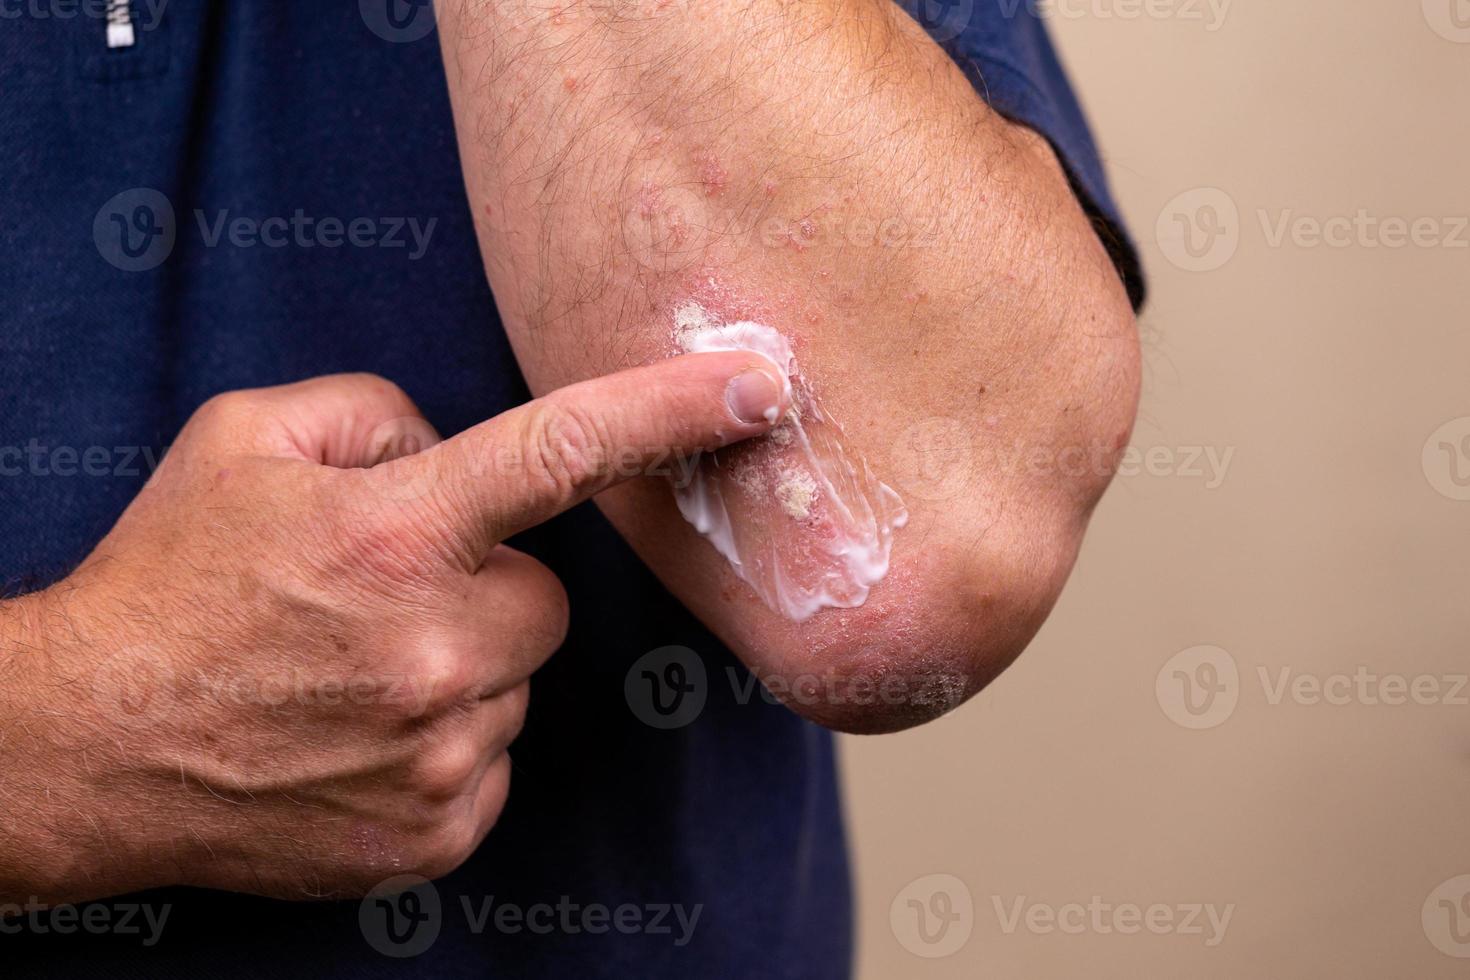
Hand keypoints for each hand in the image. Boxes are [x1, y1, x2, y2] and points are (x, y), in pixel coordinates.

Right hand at [4, 354, 786, 902]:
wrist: (81, 744)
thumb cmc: (165, 582)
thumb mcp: (246, 440)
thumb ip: (380, 414)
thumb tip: (460, 450)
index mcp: (396, 532)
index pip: (564, 452)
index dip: (674, 407)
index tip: (763, 382)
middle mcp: (433, 646)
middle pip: (548, 600)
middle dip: (492, 589)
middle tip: (393, 598)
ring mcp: (436, 751)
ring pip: (516, 685)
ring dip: (461, 670)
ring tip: (351, 672)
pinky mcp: (431, 830)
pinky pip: (491, 766)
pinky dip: (445, 746)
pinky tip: (358, 734)